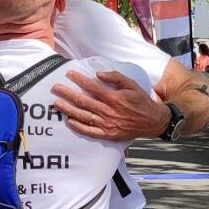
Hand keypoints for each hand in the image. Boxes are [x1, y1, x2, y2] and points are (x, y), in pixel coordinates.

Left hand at [52, 69, 169, 141]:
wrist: (153, 121)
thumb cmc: (141, 101)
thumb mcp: (132, 84)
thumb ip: (115, 77)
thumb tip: (98, 74)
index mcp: (115, 98)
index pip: (92, 87)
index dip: (79, 80)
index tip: (69, 74)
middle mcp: (109, 111)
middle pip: (84, 101)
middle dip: (68, 93)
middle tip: (55, 88)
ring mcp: (108, 124)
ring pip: (84, 116)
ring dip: (68, 109)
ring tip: (57, 103)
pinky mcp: (108, 134)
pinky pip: (90, 132)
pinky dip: (79, 127)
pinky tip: (69, 121)